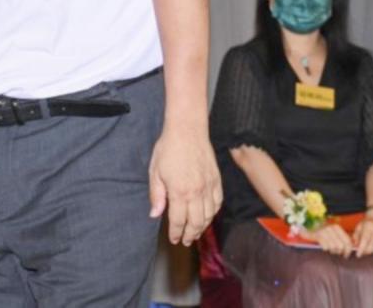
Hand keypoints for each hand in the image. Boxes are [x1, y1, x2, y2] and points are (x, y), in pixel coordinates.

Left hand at [148, 126, 222, 245]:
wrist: (187, 131)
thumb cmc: (168, 149)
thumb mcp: (155, 171)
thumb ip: (156, 195)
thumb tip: (155, 214)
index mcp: (180, 192)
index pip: (179, 220)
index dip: (176, 232)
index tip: (174, 239)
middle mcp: (197, 193)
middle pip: (196, 222)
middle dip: (191, 234)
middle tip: (186, 241)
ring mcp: (209, 187)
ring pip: (209, 215)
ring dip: (202, 227)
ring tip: (196, 232)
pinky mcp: (217, 180)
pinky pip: (218, 203)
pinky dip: (213, 213)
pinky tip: (208, 216)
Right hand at [310, 222, 353, 256]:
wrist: (307, 227)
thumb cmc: (323, 233)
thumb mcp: (334, 233)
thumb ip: (342, 239)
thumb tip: (352, 248)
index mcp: (337, 227)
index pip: (347, 242)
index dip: (348, 250)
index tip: (346, 255)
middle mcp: (331, 228)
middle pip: (341, 246)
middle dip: (339, 252)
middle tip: (336, 252)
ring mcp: (324, 231)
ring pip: (333, 247)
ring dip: (332, 251)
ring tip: (330, 249)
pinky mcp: (318, 235)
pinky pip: (325, 247)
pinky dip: (325, 249)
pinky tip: (324, 247)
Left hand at [352, 213, 372, 255]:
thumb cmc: (366, 224)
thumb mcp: (358, 227)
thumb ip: (355, 236)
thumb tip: (355, 246)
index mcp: (368, 227)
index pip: (365, 240)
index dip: (361, 249)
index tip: (358, 255)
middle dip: (367, 251)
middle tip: (363, 253)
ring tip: (370, 250)